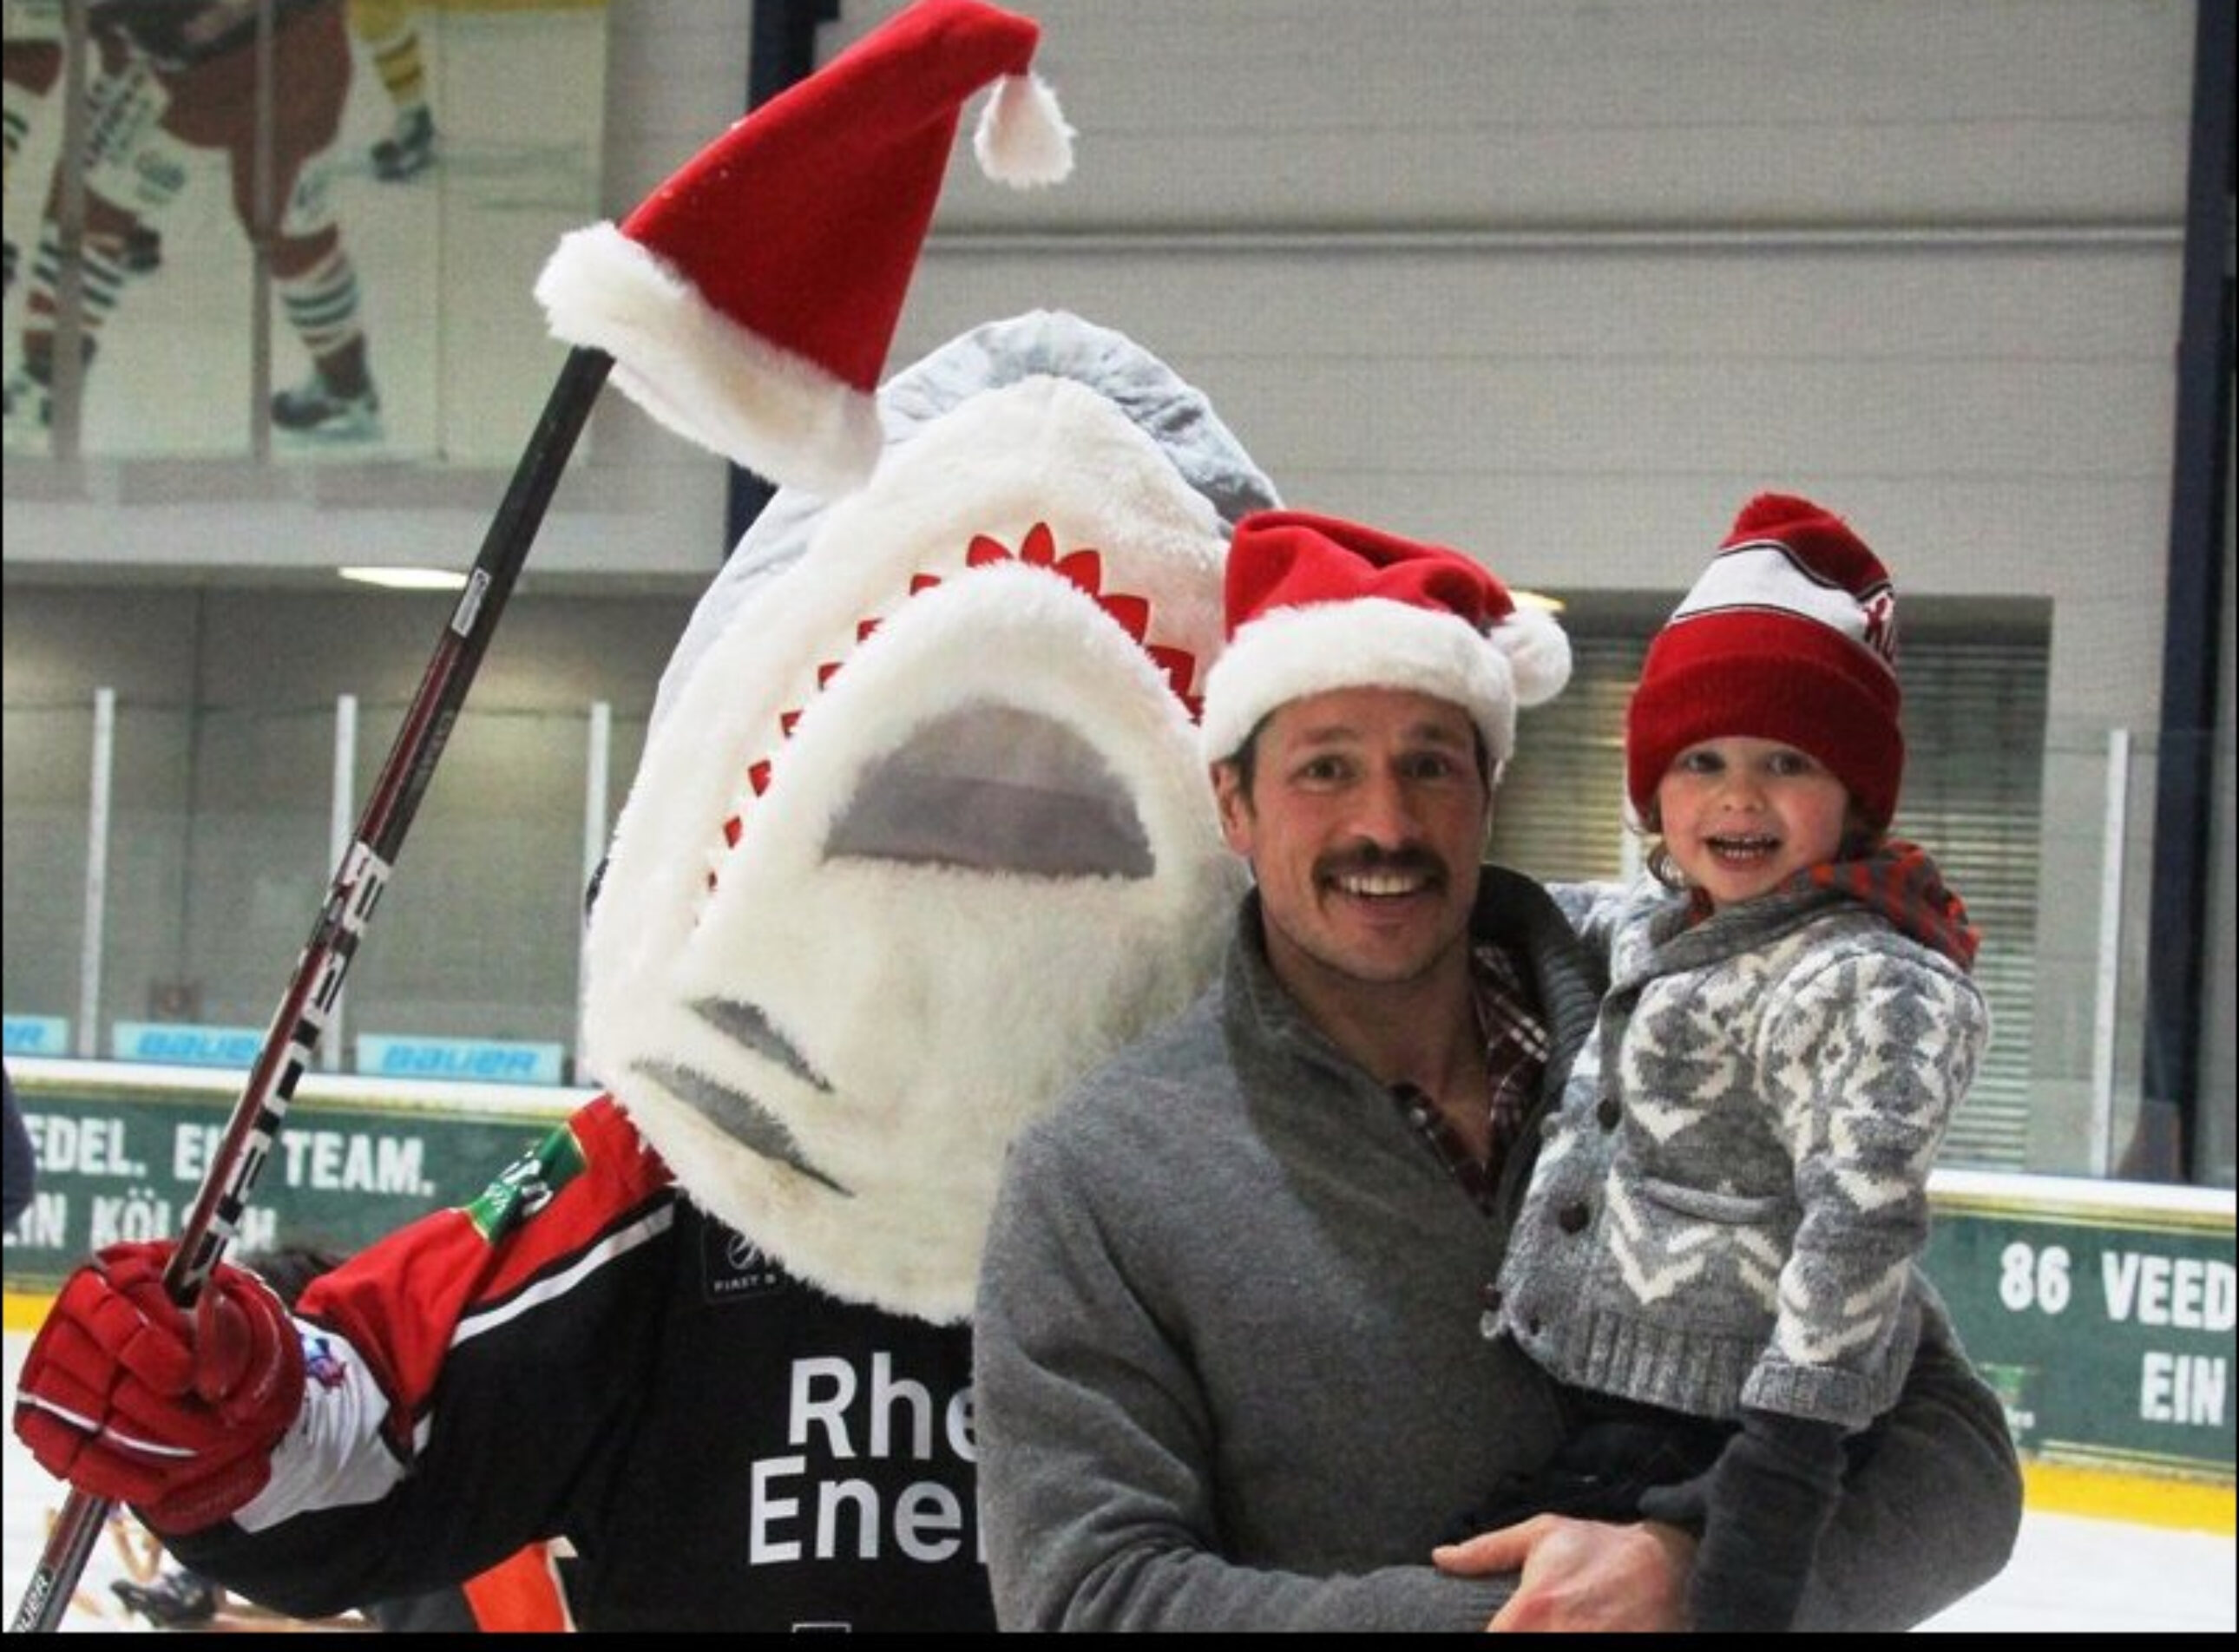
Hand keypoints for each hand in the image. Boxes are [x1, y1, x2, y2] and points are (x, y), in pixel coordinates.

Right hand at [13, 1241, 303, 1531]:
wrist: (210, 1367)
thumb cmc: (222, 1328)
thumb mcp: (242, 1316)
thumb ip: (230, 1335)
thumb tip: (212, 1381)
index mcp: (120, 1270)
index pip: (116, 1304)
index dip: (148, 1347)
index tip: (187, 1378)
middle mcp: (72, 1316)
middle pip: (99, 1367)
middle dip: (160, 1408)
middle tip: (212, 1428)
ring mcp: (48, 1369)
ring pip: (83, 1412)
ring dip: (144, 1443)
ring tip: (197, 1452)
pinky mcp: (40, 1418)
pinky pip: (64, 1454)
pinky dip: (111, 1475)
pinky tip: (155, 1483)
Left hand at [1433, 1513, 1695, 1631]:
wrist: (1667, 1563)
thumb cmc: (1600, 1546)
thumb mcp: (1543, 1534)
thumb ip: (1487, 1550)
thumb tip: (1440, 1556)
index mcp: (1531, 1607)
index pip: (1488, 1643)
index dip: (1479, 1642)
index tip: (1490, 1631)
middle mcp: (1557, 1635)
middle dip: (1515, 1643)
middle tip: (1523, 1630)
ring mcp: (1588, 1649)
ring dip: (1543, 1649)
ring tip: (1549, 1631)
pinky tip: (1573, 1639)